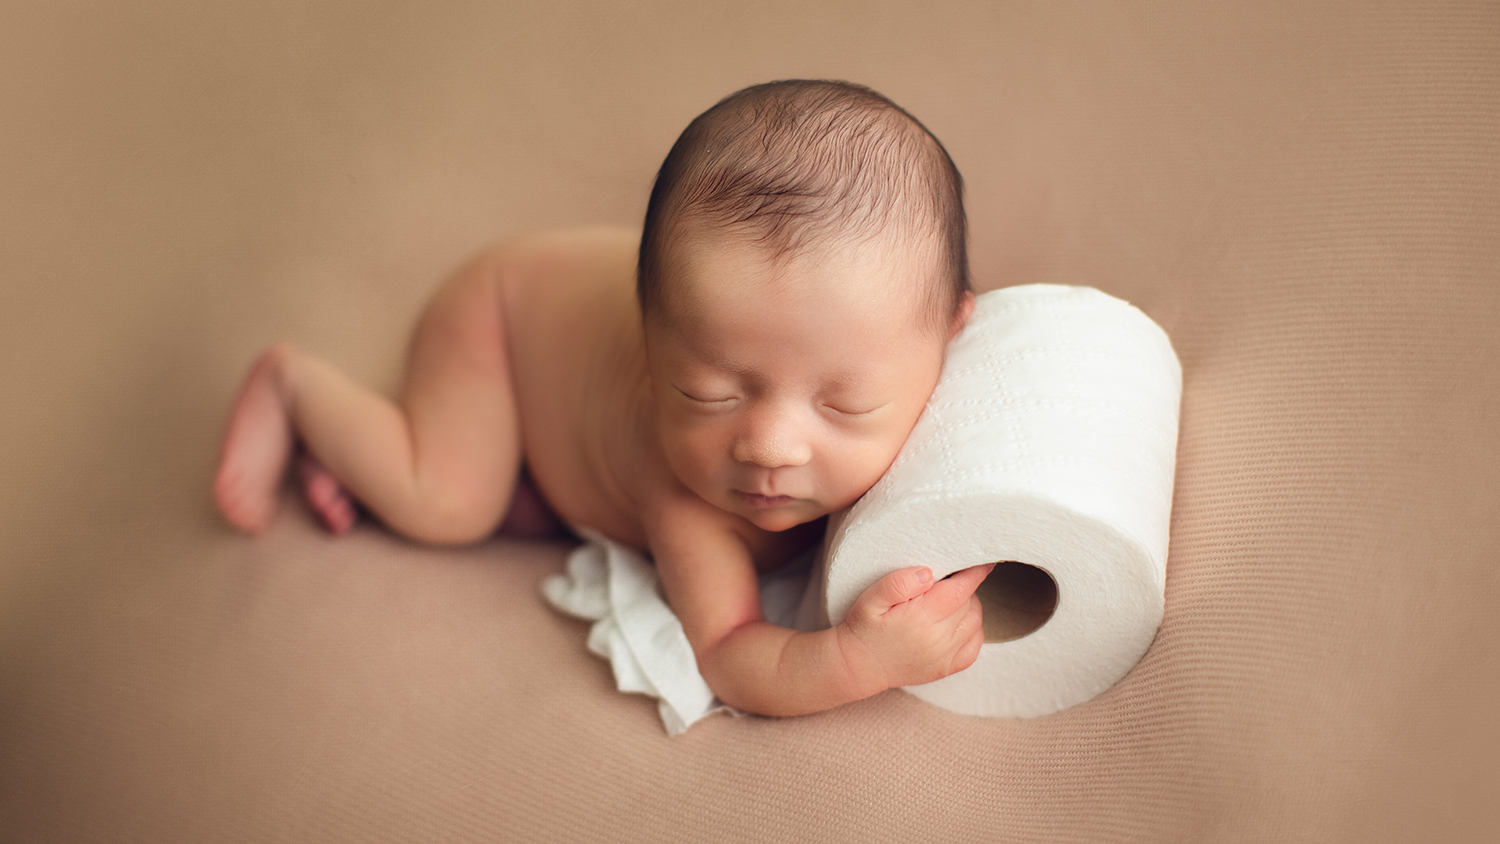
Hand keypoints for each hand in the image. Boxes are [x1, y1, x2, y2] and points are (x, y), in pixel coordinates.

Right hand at [838, 563, 994, 691]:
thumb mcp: (870, 599)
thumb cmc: (865, 628)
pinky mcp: (948, 668)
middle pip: (969, 603)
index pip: (961, 589)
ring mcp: (945, 657)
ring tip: (948, 599)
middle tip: (946, 580)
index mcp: (921, 618)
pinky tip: (956, 621)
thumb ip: (897, 583)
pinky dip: (973, 628)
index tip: (984, 560)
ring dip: (969, 605)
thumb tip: (927, 573)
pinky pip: (975, 643)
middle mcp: (938, 640)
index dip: (976, 572)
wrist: (860, 666)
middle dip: (964, 587)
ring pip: (976, 621)